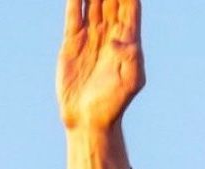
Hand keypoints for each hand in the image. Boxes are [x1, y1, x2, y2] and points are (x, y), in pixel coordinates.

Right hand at [58, 0, 143, 135]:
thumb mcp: (132, 82)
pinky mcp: (72, 42)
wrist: (88, 120)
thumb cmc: (114, 104)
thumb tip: (120, 39)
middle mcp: (109, 32)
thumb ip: (132, 58)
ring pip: (93, 1)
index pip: (130, 3)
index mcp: (128, 38)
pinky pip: (74, 14)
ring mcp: (91, 36)